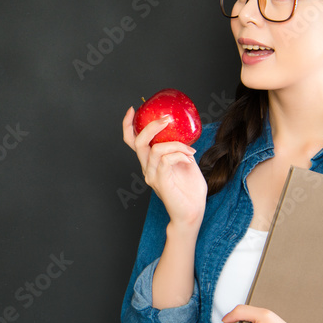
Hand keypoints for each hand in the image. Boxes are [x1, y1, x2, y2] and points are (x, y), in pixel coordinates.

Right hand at [122, 107, 207, 226]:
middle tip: (166, 119)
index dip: (129, 125)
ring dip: (176, 144)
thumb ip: (180, 149)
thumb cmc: (190, 191)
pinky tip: (189, 158)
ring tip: (190, 150)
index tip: (133, 110)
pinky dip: (178, 154)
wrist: (193, 213)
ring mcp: (152, 176)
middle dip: (151, 126)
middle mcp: (147, 169)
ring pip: (155, 149)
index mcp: (151, 163)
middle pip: (138, 142)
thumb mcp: (186, 162)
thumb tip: (184, 134)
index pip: (132, 142)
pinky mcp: (160, 182)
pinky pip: (165, 159)